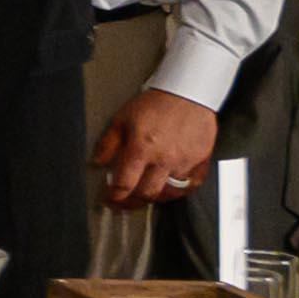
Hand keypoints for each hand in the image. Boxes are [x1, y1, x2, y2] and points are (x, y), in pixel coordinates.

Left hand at [100, 84, 221, 207]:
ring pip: (170, 193)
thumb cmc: (155, 104)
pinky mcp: (201, 161)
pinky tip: (169, 189)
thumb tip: (96, 162)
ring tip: (145, 195)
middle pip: (148, 194)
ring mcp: (185, 162)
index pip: (125, 183)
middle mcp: (165, 159)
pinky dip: (179, 192)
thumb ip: (107, 144)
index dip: (114, 196)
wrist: (187, 94)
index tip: (110, 199)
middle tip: (124, 203)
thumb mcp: (121, 119)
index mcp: (142, 148)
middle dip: (133, 203)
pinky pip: (192, 186)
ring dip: (155, 198)